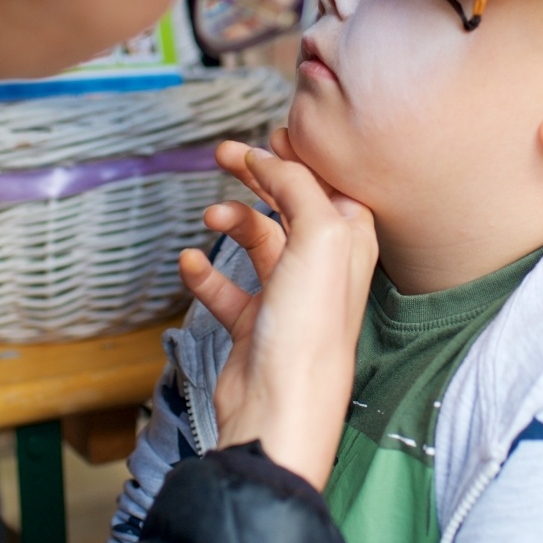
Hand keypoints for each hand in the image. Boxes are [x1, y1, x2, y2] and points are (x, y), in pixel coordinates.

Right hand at [177, 130, 376, 489]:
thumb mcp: (319, 237)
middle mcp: (323, 267)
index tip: (271, 134)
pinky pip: (226, 287)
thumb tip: (272, 156)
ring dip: (231, 223)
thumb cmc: (309, 329)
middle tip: (223, 154)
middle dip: (258, 177)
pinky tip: (191, 263)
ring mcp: (288, 297)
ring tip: (209, 217)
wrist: (278, 409)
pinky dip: (206, 272)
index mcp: (350, 243)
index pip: (328, 185)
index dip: (300, 158)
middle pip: (290, 206)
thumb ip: (299, 186)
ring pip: (256, 242)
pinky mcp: (254, 325)